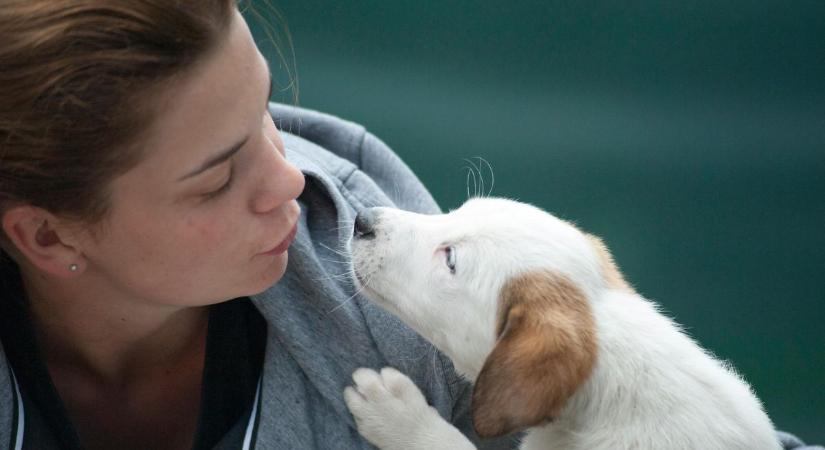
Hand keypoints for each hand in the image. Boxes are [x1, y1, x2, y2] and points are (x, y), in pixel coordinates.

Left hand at [344, 367, 476, 449]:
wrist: (421, 442)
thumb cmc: (417, 413)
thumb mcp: (409, 388)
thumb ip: (392, 376)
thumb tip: (381, 372)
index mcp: (375, 395)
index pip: (359, 376)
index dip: (366, 373)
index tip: (376, 376)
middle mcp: (364, 410)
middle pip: (349, 393)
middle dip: (358, 387)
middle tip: (373, 388)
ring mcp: (364, 424)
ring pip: (353, 406)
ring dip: (360, 401)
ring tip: (377, 402)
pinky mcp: (367, 434)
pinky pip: (359, 419)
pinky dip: (364, 414)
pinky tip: (378, 415)